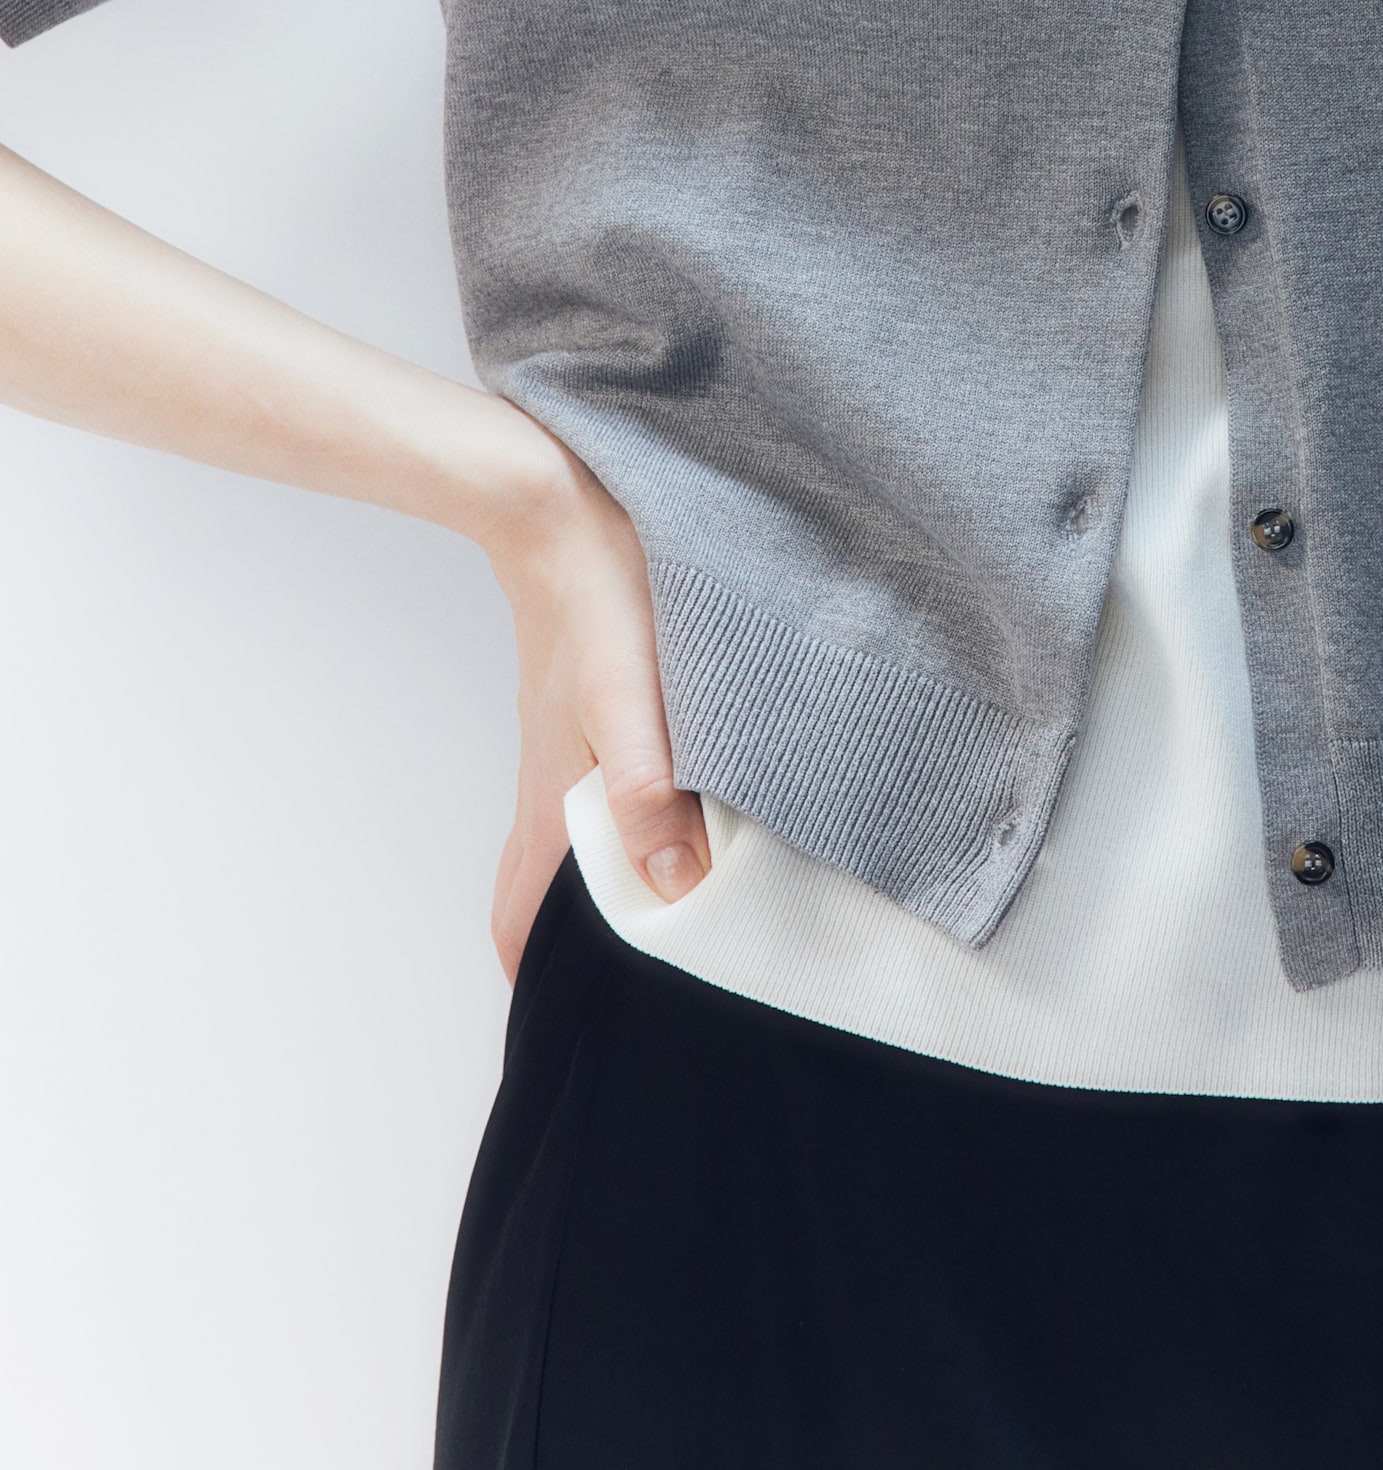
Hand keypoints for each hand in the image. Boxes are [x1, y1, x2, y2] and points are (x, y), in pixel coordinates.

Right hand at [483, 443, 710, 978]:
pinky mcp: (598, 715)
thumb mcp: (629, 703)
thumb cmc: (595, 601)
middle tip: (663, 990)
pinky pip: (613, 798)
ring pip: (588, 849)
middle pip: (555, 900)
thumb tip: (678, 892)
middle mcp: (554, 793)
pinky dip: (642, 828)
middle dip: (593, 954)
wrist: (560, 508)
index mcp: (550, 809)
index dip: (544, 989)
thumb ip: (649, 794)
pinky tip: (697, 816)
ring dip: (626, 887)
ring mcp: (572, 754)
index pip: (522, 929)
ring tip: (696, 920)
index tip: (588, 1038)